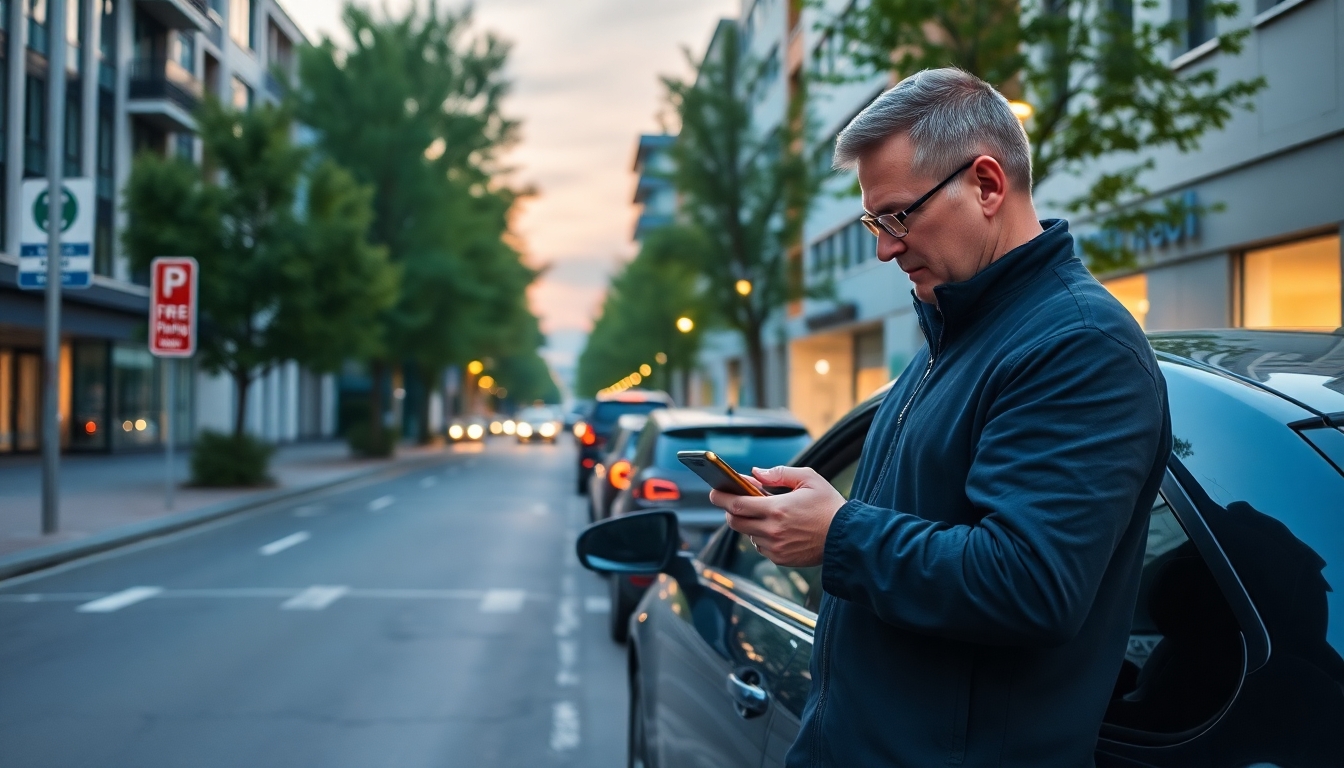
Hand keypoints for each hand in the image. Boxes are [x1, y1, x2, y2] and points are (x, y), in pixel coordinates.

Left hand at [709, 466, 845, 566]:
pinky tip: (775, 528)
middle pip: (735, 522)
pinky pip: (760, 547)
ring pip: (747, 535)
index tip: (714, 491)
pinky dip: (761, 536)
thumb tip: (756, 473)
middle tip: (735, 501)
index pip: (736, 505)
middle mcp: (773, 531)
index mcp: (777, 509)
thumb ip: (779, 474)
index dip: (720, 497)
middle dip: (730, 511)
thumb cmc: (829, 506)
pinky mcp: (781, 559)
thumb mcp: (809, 479)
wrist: (848, 538)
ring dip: (748, 523)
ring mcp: (775, 548)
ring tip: (763, 513)